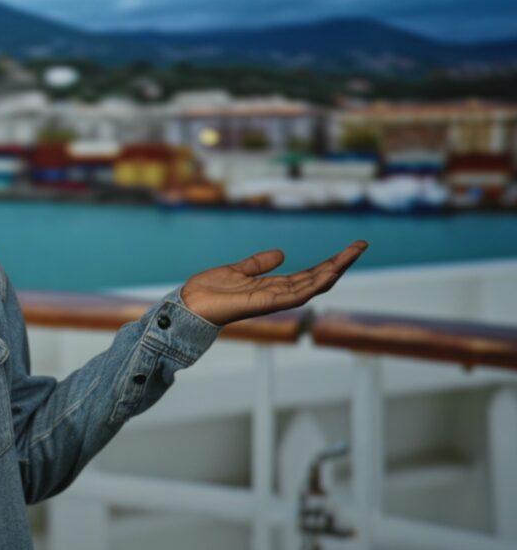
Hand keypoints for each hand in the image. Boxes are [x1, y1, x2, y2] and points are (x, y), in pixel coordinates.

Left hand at [179, 240, 368, 326]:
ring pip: (312, 286)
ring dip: (333, 271)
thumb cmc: (208, 290)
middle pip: (316, 279)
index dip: (329, 262)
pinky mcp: (265, 304)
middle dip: (340, 263)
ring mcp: (273, 301)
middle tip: (361, 246)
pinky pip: (296, 295)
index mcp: (272, 287)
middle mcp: (277, 295)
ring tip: (352, 255)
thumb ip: (259, 264)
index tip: (349, 249)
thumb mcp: (238, 270)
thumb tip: (281, 254)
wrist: (188, 304)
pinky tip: (330, 272)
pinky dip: (314, 284)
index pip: (308, 274)